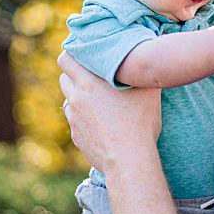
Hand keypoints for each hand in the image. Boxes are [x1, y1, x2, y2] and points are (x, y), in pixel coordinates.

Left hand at [58, 52, 162, 172]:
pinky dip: (85, 118)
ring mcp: (74, 119)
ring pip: (70, 100)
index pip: (66, 58)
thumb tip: (145, 60)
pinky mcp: (76, 136)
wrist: (129, 159)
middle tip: (95, 77)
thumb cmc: (140, 123)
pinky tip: (103, 123)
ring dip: (80, 97)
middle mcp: (76, 99)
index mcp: (89, 83)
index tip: (85, 55)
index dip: (73, 54)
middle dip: (76, 75)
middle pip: (65, 78)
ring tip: (101, 102)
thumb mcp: (148, 91)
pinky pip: (76, 120)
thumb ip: (139, 72)